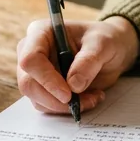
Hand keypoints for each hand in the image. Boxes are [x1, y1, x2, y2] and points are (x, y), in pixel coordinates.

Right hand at [15, 16, 139, 114]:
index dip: (46, 79)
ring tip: (93, 97)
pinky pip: (47, 105)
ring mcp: (36, 72)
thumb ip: (89, 60)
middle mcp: (32, 52)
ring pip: (36, 98)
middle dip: (54, 99)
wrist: (111, 51)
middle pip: (28, 83)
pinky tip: (88, 99)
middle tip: (82, 102)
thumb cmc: (105, 40)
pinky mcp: (43, 88)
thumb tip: (73, 85)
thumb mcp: (103, 44)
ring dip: (64, 106)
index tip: (68, 94)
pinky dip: (66, 108)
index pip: (30, 59)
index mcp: (41, 32)